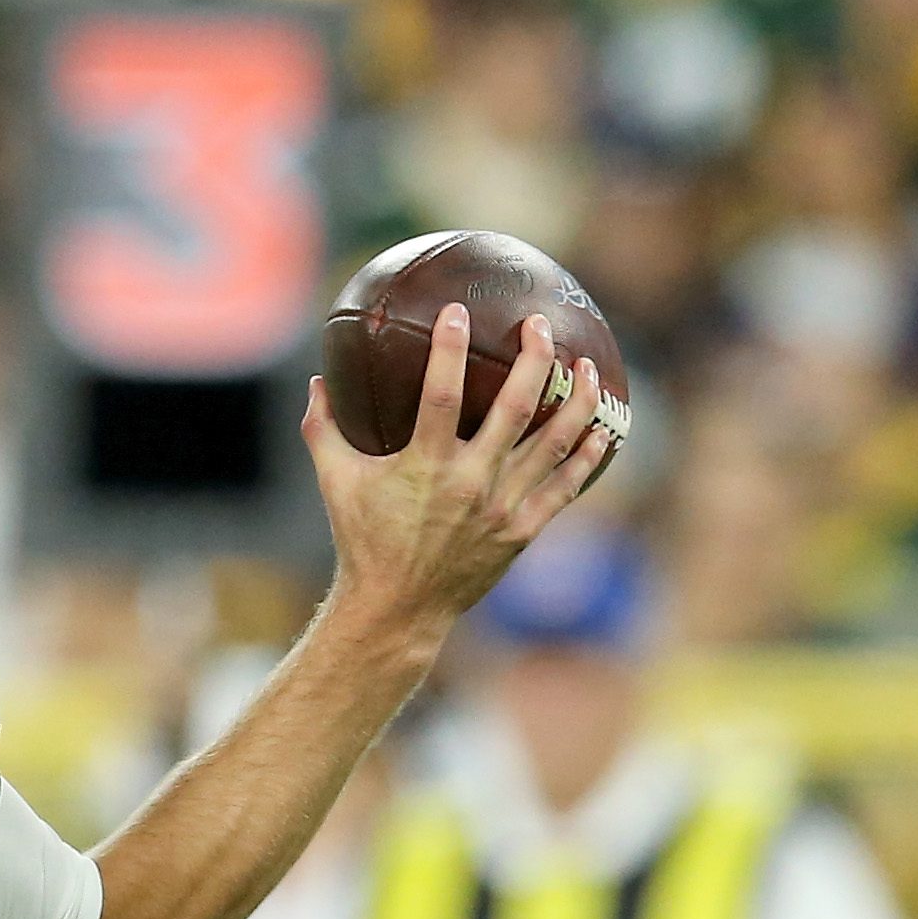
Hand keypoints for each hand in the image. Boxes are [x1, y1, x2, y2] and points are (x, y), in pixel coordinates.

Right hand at [301, 304, 614, 643]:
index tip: (459, 311)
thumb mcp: (334, 482)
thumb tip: (317, 381)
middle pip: (515, 409)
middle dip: (532, 360)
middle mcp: (470, 482)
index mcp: (424, 466)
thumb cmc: (362, 540)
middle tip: (538, 325)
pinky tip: (600, 427)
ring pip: (554, 443)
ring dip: (574, 399)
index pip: (441, 394)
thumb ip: (323, 429)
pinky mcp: (523, 529)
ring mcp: (502, 506)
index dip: (451, 349)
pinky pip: (566, 485)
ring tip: (584, 364)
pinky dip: (587, 455)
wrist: (397, 607)